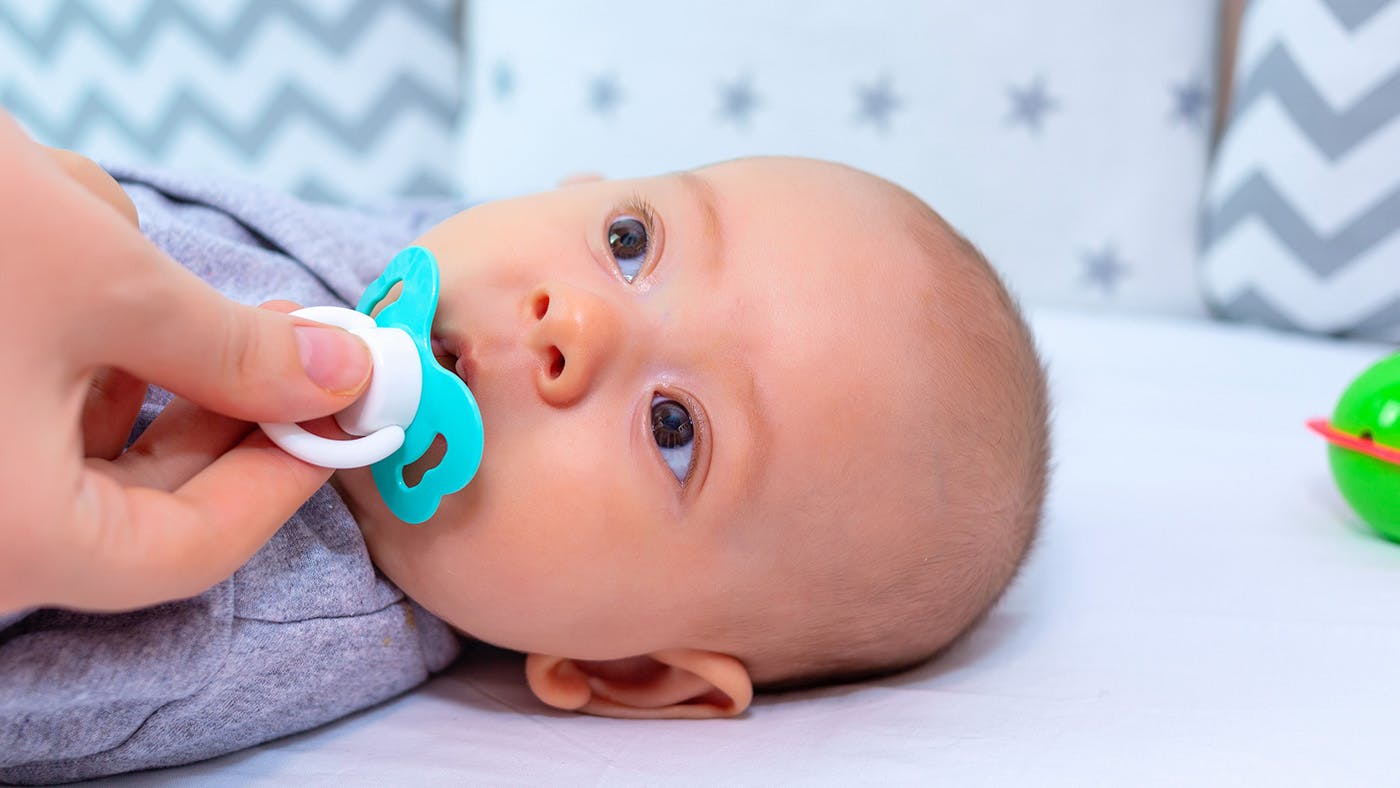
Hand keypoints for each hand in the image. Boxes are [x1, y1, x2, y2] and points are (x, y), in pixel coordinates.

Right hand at [0, 112, 371, 613]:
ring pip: (80, 438)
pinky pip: (19, 407)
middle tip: (287, 331)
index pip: (192, 551)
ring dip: (132, 347)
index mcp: (12, 538)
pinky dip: (69, 338)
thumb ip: (237, 350)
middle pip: (140, 501)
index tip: (344, 414)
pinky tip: (73, 253)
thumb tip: (343, 377)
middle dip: (221, 403)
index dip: (284, 479)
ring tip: (126, 251)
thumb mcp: (105, 282)